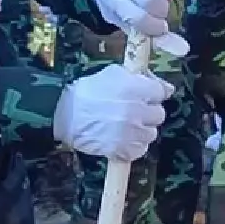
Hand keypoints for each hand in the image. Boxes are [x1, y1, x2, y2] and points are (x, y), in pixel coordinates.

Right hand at [53, 64, 172, 160]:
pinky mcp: (123, 150)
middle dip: (148, 112)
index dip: (154, 93)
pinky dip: (134, 145)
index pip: (162, 92)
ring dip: (142, 129)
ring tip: (126, 125)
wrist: (62, 116)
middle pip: (159, 114)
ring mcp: (130, 133)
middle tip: (134, 110)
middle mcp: (136, 111)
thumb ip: (139, 77)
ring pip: (151, 133)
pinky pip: (140, 150)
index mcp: (135, 89)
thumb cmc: (86, 92)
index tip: (149, 96)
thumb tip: (163, 85)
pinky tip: (122, 138)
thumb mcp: (112, 74)